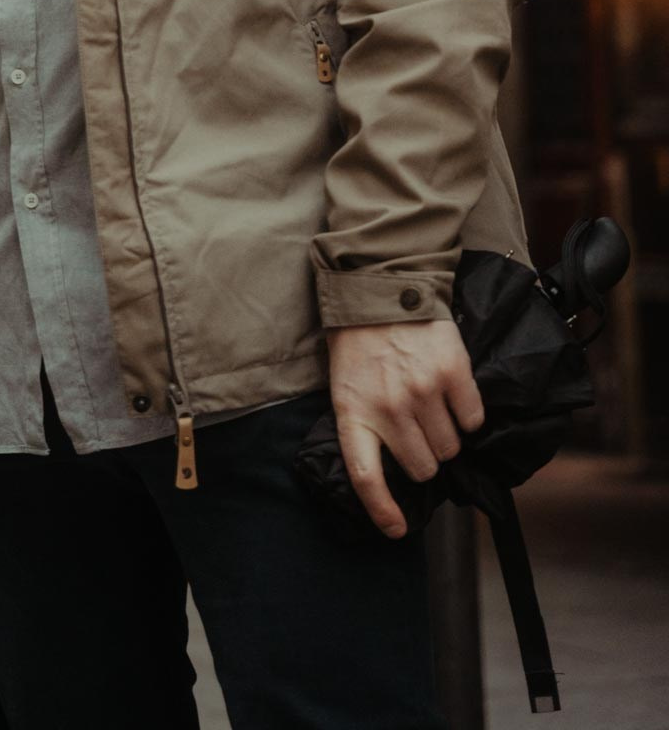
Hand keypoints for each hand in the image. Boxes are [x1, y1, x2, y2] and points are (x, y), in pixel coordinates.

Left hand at [326, 319, 483, 538]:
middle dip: (425, 457)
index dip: (382, 510)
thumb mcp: (345, 383)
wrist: (381, 287)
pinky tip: (451, 393)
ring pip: (451, 447)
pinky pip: (473, 418)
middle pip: (422, 467)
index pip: (366, 477)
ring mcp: (422, 391)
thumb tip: (394, 463)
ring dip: (447, 436)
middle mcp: (388, 408)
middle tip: (419, 432)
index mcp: (353, 411)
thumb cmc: (359, 340)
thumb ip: (364, 422)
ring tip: (433, 407)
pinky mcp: (452, 373)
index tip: (397, 530)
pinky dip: (468, 414)